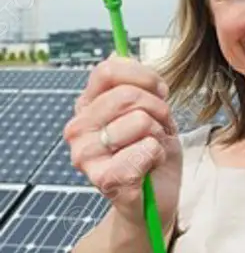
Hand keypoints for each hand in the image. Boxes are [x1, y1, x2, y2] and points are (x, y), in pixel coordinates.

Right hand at [63, 53, 181, 230]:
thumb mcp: (150, 108)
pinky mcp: (104, 180)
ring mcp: (86, 156)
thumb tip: (118, 53)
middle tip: (158, 128)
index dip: (144, 77)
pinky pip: (146, 150)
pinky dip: (157, 156)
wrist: (157, 198)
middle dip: (158, 109)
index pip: (109, 70)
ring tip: (151, 149)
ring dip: (158, 135)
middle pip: (128, 95)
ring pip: (140, 121)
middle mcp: (77, 129)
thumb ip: (135, 82)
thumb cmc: (152, 152)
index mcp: (86, 106)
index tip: (159, 92)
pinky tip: (148, 167)